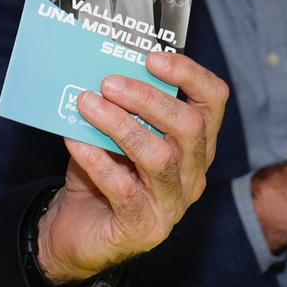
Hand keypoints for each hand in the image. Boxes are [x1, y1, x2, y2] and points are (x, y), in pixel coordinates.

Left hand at [35, 51, 227, 283]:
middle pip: (189, 127)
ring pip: (159, 157)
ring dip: (120, 125)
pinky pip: (125, 191)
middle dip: (147, 99)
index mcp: (194, 144)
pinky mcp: (144, 229)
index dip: (189, 75)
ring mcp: (172, 205)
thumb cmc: (98, 172)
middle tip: (108, 83)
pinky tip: (75, 142)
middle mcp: (192, 174)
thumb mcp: (110, 133)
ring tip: (86, 104)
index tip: (152, 57)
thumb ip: (114, 105)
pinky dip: (98, 161)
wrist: (75, 229)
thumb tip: (98, 68)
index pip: (212, 102)